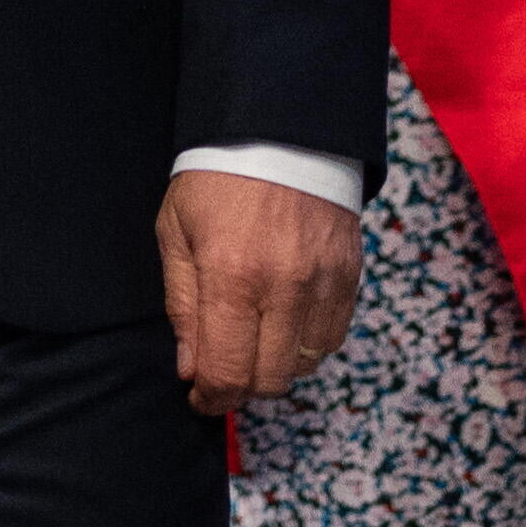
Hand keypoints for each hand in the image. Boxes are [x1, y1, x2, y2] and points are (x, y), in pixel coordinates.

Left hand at [157, 168, 362, 418]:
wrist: (279, 128)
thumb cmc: (216, 180)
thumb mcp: (176, 232)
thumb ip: (182, 306)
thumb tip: (191, 370)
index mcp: (231, 275)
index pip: (226, 372)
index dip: (210, 398)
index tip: (200, 396)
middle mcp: (283, 286)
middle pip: (268, 380)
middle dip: (241, 386)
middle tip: (225, 367)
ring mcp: (323, 281)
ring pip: (304, 365)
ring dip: (276, 365)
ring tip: (256, 339)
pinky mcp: (349, 274)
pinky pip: (333, 337)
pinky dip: (308, 344)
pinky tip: (286, 322)